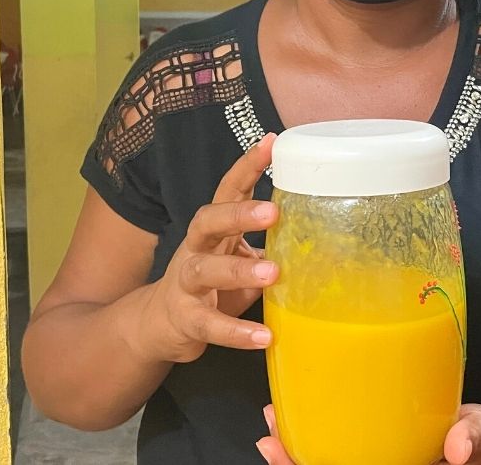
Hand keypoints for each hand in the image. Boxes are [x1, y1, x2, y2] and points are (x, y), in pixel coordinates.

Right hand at [133, 135, 278, 362]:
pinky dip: (237, 332)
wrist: (160, 324)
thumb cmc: (211, 283)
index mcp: (214, 229)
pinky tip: (263, 337)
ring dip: (238, 270)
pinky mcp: (185, 319)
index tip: (271, 143)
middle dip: (238, 213)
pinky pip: (210, 325)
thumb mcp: (238, 256)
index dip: (247, 166)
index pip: (229, 190)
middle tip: (274, 211)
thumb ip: (270, 246)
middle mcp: (196, 249)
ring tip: (273, 273)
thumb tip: (320, 235)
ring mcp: (186, 284)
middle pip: (208, 220)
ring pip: (205, 270)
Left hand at [255, 404, 480, 464]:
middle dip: (295, 464)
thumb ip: (475, 437)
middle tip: (268, 437)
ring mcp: (381, 463)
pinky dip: (319, 440)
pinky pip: (344, 453)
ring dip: (301, 454)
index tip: (278, 453)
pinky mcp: (382, 453)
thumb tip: (460, 446)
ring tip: (275, 424)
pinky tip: (304, 417)